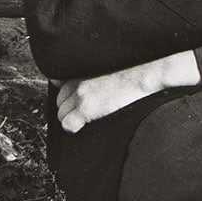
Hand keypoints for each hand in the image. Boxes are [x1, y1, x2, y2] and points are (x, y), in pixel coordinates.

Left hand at [56, 49, 199, 131]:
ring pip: (61, 115)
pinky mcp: (85, 109)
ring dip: (72, 119)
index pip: (60, 90)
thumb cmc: (130, 78)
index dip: (69, 100)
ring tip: (89, 120)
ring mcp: (79, 96)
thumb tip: (87, 90)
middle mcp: (76, 84)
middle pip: (59, 104)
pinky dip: (74, 128)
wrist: (142, 79)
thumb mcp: (106, 72)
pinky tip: (85, 126)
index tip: (78, 104)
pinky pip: (67, 124)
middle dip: (69, 110)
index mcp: (80, 74)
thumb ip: (92, 79)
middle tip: (86, 115)